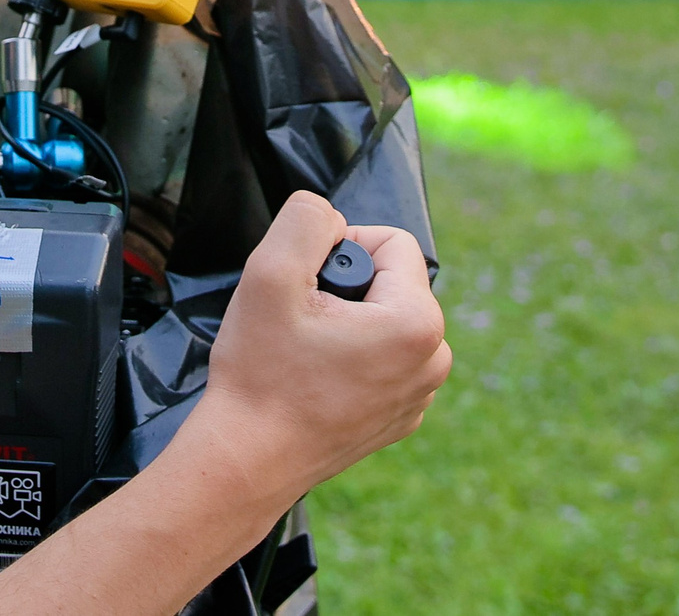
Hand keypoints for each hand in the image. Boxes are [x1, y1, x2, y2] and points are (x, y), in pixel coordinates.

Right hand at [0, 198, 446, 615]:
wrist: (245, 462)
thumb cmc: (260, 376)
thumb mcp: (271, 271)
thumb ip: (307, 217)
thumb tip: (330, 218)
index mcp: (418, 323)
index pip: (390, 241)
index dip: (338, 250)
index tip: (305, 289)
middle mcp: (433, 360)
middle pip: (389, 281)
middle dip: (344, 289)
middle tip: (300, 324)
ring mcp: (419, 395)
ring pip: (382, 318)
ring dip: (345, 323)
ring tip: (305, 353)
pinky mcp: (399, 418)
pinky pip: (379, 359)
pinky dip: (348, 358)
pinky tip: (312, 380)